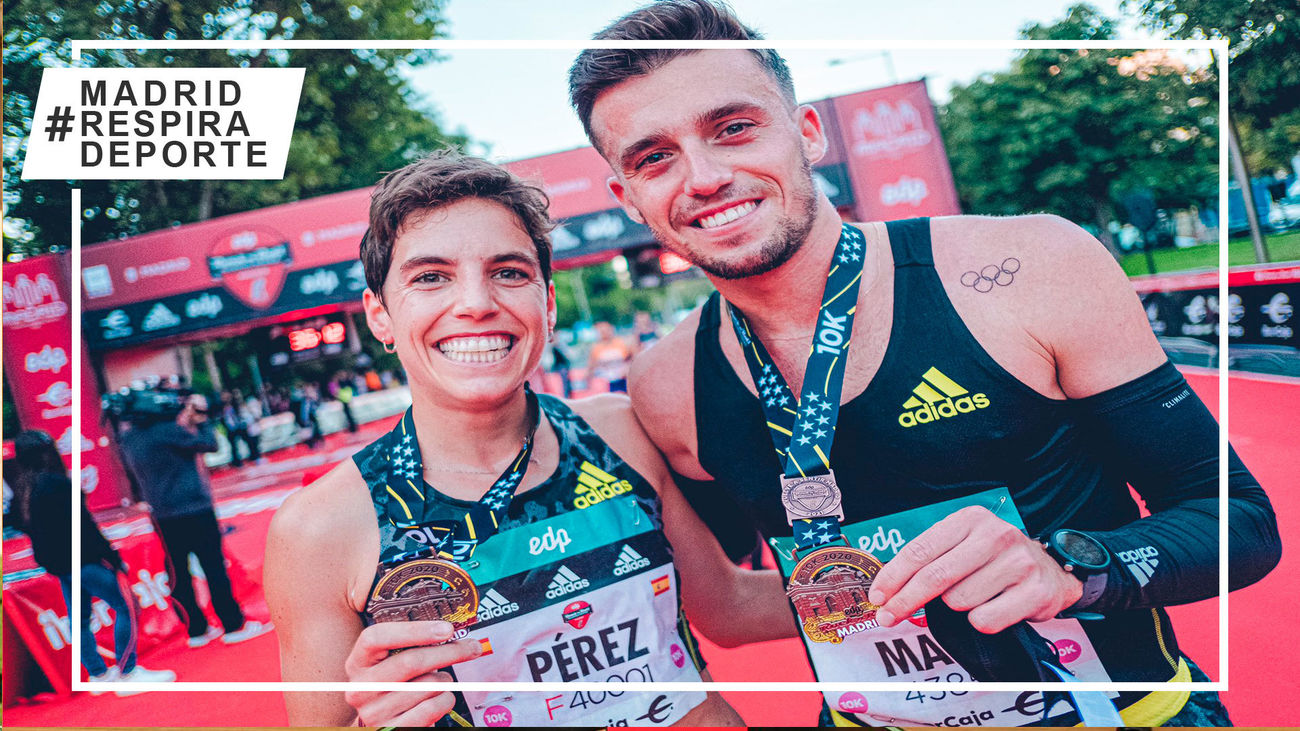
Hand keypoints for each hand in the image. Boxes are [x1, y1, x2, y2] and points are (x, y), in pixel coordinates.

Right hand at [342, 620, 482, 725]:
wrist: (384, 724)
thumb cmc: (394, 687)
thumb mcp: (391, 664)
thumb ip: (410, 647)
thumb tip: (449, 632)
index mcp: (358, 662)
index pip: (377, 637)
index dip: (414, 630)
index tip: (446, 629)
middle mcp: (361, 687)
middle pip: (410, 661)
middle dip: (448, 652)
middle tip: (471, 647)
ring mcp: (373, 711)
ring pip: (426, 686)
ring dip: (444, 681)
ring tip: (441, 682)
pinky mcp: (390, 729)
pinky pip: (431, 708)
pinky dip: (445, 700)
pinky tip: (441, 697)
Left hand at [867, 506, 1082, 633]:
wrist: (1052, 571)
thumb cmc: (996, 560)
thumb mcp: (964, 545)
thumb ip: (930, 559)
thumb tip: (887, 587)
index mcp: (971, 519)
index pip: (921, 550)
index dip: (893, 576)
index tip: (877, 596)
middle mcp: (996, 536)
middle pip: (935, 577)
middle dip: (905, 601)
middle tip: (888, 617)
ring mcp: (1018, 563)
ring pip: (959, 601)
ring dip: (957, 607)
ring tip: (977, 596)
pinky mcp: (1035, 591)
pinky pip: (984, 620)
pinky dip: (981, 621)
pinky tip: (994, 606)